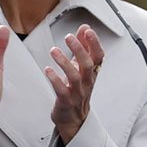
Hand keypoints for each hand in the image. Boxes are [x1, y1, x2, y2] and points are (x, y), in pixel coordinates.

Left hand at [43, 25, 103, 144]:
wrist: (74, 118)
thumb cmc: (77, 90)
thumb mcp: (82, 68)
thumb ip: (83, 47)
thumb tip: (84, 28)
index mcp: (91, 72)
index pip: (98, 56)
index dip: (95, 43)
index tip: (88, 31)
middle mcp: (86, 82)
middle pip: (87, 64)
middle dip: (79, 49)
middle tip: (68, 37)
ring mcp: (77, 92)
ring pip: (74, 76)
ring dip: (64, 62)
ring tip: (54, 51)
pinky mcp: (66, 101)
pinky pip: (61, 90)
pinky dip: (55, 79)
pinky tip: (48, 69)